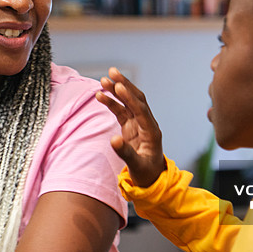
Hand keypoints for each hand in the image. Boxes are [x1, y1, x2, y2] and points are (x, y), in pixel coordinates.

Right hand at [95, 67, 164, 187]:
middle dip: (124, 85)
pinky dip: (111, 102)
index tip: (119, 86)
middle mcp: (146, 123)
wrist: (152, 180)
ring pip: (128, 102)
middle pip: (136, 99)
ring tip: (103, 79)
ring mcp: (138, 124)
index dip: (130, 98)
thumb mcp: (137, 166)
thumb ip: (125, 153)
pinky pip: (120, 110)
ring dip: (116, 90)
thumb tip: (113, 140)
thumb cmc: (147, 174)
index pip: (141, 110)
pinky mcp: (130, 126)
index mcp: (152, 131)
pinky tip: (100, 95)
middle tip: (112, 71)